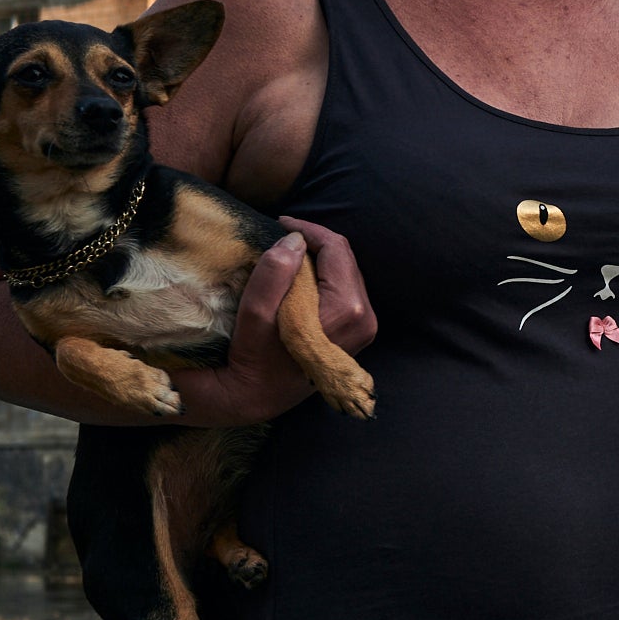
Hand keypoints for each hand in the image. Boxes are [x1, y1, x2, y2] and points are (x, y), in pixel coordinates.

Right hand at [172, 216, 377, 425]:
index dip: (308, 230)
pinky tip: (295, 280)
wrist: (257, 396)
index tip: (280, 223)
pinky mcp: (355, 331)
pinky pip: (341, 289)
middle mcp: (364, 318)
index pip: (336, 249)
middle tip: (279, 238)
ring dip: (314, 261)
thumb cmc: (254, 357)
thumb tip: (295, 240)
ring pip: (343, 272)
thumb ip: (275, 274)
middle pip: (343, 259)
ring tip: (284, 258)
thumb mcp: (256, 314)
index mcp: (348, 310)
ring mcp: (363, 327)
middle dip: (312, 245)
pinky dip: (319, 278)